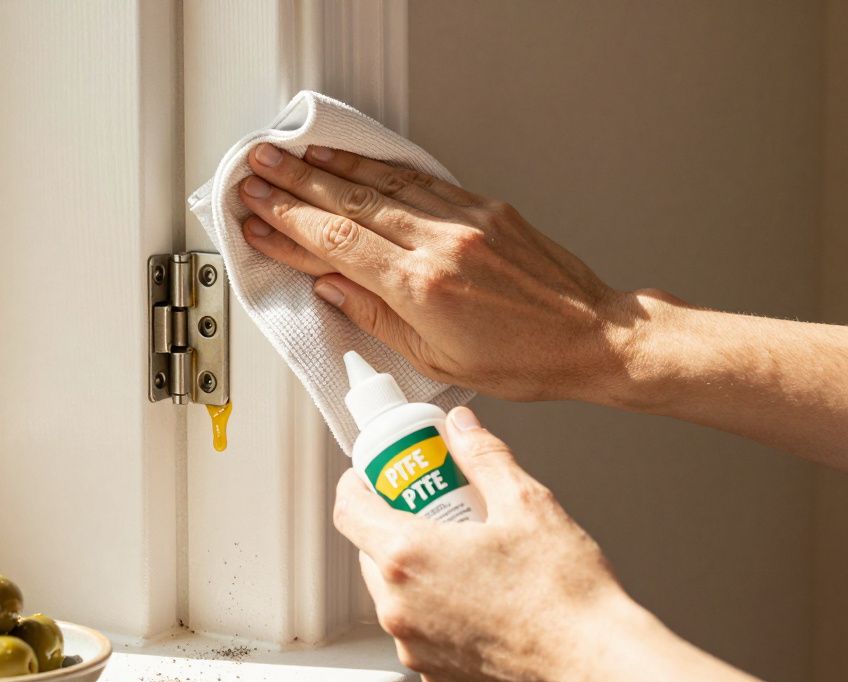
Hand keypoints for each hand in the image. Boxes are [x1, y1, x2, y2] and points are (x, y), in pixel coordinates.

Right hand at [237, 143, 645, 401]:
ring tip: (290, 155)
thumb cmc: (523, 360)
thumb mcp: (437, 359)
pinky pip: (420, 178)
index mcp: (423, 288)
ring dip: (329, 167)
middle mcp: (440, 244)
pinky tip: (352, 160)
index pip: (336, 246)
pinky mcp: (483, 207)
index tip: (256, 218)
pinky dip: (378, 167)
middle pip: (349, 205)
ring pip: (381, 183)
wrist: (592, 335)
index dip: (289, 228)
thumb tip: (330, 287)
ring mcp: (463, 219)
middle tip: (255, 172)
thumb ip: (376, 318)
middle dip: (294, 186)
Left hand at [332, 405, 628, 681]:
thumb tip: (462, 428)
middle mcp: (400, 608)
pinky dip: (437, 612)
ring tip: (467, 557)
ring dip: (417, 573)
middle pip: (372, 554)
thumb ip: (483, 457)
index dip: (358, 485)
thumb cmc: (564, 595)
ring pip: (396, 596)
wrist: (596, 666)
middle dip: (396, 527)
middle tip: (436, 510)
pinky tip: (481, 600)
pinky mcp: (437, 676)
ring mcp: (415, 647)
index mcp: (408, 558)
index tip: (376, 476)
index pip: (349, 511)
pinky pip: (421, 633)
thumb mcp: (526, 503)